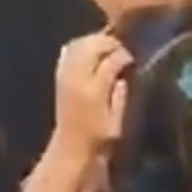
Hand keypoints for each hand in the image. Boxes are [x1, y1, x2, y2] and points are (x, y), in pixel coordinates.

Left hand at [54, 31, 130, 156]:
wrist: (70, 150)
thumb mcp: (117, 120)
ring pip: (78, 44)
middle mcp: (77, 78)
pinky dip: (80, 46)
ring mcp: (65, 75)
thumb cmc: (99, 139)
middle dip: (109, 42)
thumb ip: (120, 94)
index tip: (132, 59)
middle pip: (92, 45)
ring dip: (94, 41)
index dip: (124, 55)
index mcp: (94, 90)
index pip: (111, 60)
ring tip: (108, 48)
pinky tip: (90, 51)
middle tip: (121, 49)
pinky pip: (67, 51)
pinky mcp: (58, 77)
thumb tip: (123, 73)